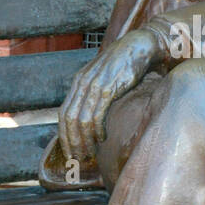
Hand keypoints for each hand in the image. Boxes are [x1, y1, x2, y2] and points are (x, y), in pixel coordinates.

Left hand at [58, 29, 166, 167]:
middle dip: (72, 142)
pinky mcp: (108, 88)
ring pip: (82, 119)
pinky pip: (97, 114)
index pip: (64, 114)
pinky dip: (97, 130)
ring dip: (84, 140)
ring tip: (90, 153)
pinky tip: (102, 138)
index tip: (70, 152)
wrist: (139, 46)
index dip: (64, 135)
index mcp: (79, 82)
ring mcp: (94, 85)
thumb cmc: (124, 65)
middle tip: (78, 159)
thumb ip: (95, 95)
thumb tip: (91, 120)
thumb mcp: (103, 79)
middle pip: (69, 119)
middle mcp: (82, 83)